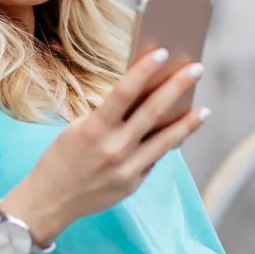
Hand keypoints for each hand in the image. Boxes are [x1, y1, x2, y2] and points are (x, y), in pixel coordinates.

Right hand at [5, 49, 208, 241]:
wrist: (50, 201)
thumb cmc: (62, 157)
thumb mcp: (78, 129)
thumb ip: (108, 116)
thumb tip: (142, 96)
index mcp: (94, 129)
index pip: (124, 91)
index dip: (144, 70)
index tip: (162, 52)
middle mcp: (113, 149)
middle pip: (152, 112)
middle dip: (177, 88)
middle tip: (197, 70)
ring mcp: (126, 169)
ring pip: (165, 140)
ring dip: (187, 123)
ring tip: (204, 110)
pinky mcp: (133, 184)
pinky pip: (155, 158)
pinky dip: (168, 144)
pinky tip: (182, 132)